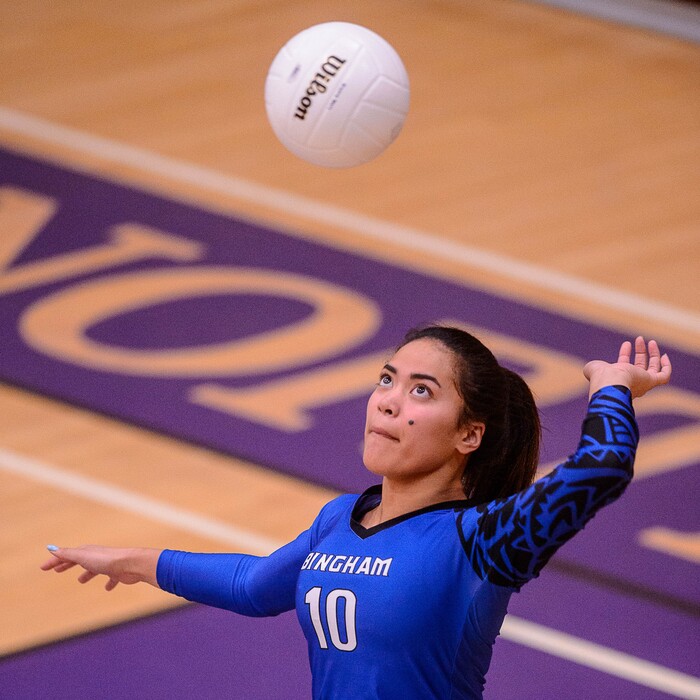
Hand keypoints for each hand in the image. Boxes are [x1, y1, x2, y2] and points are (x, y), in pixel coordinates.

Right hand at [41, 545, 159, 589]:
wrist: (130, 564)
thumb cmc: (106, 560)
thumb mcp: (83, 556)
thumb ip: (68, 554)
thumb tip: (50, 548)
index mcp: (87, 552)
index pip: (67, 555)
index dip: (55, 560)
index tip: (43, 568)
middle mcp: (97, 557)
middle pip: (80, 560)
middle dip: (68, 564)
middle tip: (58, 570)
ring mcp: (108, 565)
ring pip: (94, 569)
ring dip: (87, 574)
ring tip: (80, 581)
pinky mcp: (117, 574)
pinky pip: (111, 578)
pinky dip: (108, 582)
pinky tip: (107, 588)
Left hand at [583, 337, 670, 398]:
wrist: (610, 383)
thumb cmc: (600, 376)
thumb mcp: (593, 369)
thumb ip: (593, 367)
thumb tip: (593, 367)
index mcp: (617, 380)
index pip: (624, 367)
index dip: (625, 354)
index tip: (626, 343)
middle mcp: (631, 383)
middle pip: (640, 367)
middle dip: (641, 353)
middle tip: (640, 339)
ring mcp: (642, 383)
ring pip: (652, 369)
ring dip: (653, 354)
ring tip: (650, 341)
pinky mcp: (651, 382)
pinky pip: (664, 376)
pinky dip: (666, 366)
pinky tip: (664, 355)